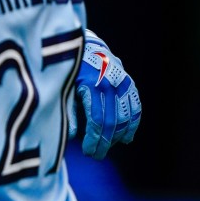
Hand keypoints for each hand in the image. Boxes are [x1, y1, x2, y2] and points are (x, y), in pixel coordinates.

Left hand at [68, 31, 140, 158]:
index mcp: (92, 85)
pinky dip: (132, 124)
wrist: (85, 45)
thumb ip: (68, 111)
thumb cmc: (70, 70)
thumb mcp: (64, 88)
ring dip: (117, 136)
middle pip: (111, 122)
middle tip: (96, 156)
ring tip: (107, 148)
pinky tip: (127, 139)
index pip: (96, 120)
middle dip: (104, 142)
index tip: (88, 152)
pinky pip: (135, 107)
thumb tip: (71, 137)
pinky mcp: (129, 83)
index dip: (93, 140)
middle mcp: (110, 84)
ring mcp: (122, 83)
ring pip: (125, 116)